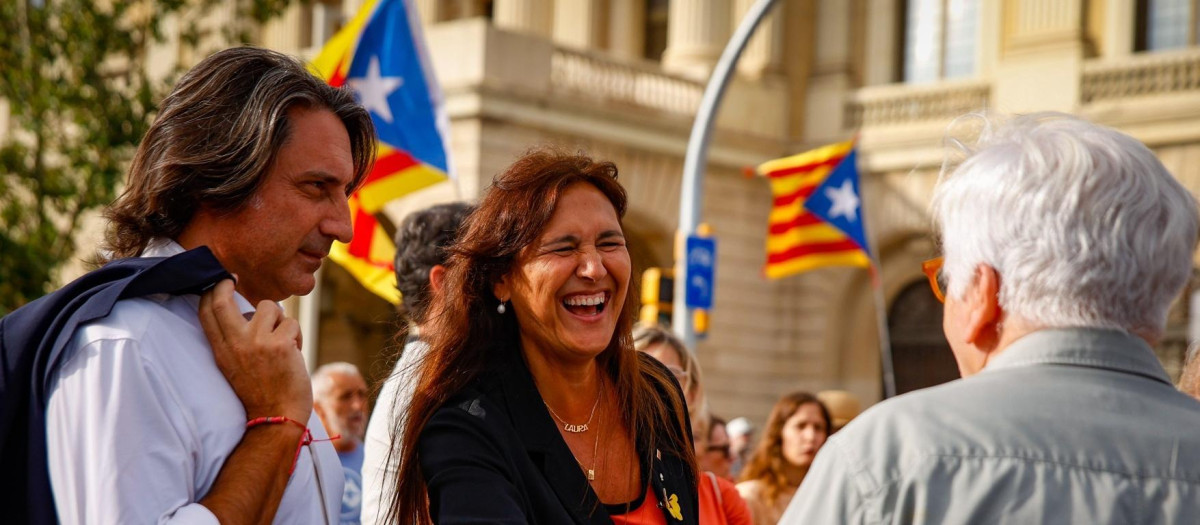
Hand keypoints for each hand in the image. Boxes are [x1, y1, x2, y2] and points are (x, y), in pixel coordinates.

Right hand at [198, 279, 311, 421]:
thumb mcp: (234, 367)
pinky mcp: (280, 344)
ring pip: (270, 308)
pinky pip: (292, 324)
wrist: (277, 418)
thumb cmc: (261, 392)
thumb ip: (235, 341)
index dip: (211, 291)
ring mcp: (257, 342)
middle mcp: (235, 344)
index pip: (206, 313)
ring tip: (281, 343)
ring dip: (281, 322)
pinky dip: (297, 337)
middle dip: (228, 284)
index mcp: (221, 351)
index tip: (221, 281)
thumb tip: (246, 312)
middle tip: (234, 279)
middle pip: (223, 300)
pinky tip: (294, 355)